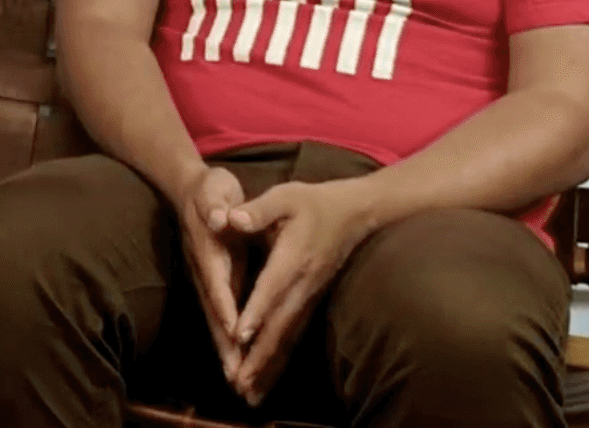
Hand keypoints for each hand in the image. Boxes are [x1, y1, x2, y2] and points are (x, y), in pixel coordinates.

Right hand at [169, 164, 251, 387]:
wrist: (188, 189)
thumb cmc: (209, 188)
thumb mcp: (214, 188)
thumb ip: (217, 204)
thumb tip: (220, 217)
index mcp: (208, 249)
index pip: (217, 280)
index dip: (225, 305)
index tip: (234, 330)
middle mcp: (203, 271)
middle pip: (212, 312)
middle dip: (224, 344)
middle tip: (236, 376)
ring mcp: (205, 280)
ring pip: (214, 320)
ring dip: (225, 351)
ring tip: (236, 382)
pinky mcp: (212, 286)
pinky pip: (219, 318)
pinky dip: (226, 342)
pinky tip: (236, 363)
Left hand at [223, 179, 378, 403]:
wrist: (356, 213)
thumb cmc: (314, 202)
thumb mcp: (285, 196)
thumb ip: (258, 209)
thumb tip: (231, 218)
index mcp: (293, 257)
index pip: (272, 287)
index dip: (256, 310)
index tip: (239, 334)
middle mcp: (304, 283)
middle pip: (280, 324)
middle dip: (259, 354)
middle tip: (239, 381)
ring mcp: (310, 296)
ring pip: (288, 335)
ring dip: (269, 365)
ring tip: (249, 392)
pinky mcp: (311, 302)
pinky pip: (294, 334)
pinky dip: (280, 358)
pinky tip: (267, 378)